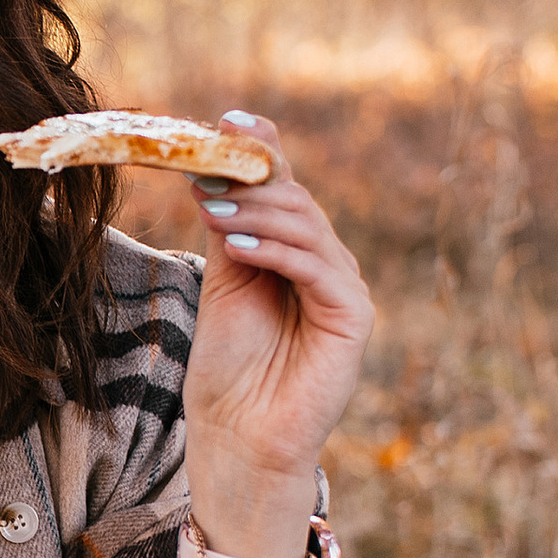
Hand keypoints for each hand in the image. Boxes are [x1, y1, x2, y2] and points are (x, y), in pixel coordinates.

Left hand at [181, 114, 372, 555]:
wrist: (239, 439)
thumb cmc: (228, 372)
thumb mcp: (224, 285)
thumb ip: (230, 233)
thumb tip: (215, 171)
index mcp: (296, 254)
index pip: (283, 189)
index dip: (262, 149)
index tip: (227, 118)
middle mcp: (326, 265)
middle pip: (296, 200)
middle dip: (250, 180)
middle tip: (204, 170)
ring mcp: (344, 289)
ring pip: (307, 226)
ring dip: (257, 211)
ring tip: (211, 207)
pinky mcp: (353, 317)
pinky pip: (318, 268)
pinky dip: (277, 250)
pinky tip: (236, 243)